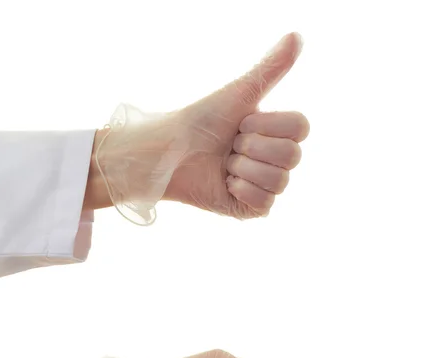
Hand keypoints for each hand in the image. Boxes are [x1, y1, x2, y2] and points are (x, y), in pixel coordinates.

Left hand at [95, 32, 309, 223]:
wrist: (170, 153)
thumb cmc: (200, 122)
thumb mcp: (239, 93)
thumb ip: (270, 68)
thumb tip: (296, 35)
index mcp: (277, 133)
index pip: (300, 128)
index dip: (269, 125)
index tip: (242, 123)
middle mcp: (275, 160)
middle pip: (292, 155)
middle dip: (253, 147)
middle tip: (230, 146)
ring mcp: (264, 186)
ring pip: (279, 180)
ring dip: (244, 169)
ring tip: (224, 165)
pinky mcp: (251, 209)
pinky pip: (265, 202)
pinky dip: (242, 189)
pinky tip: (225, 183)